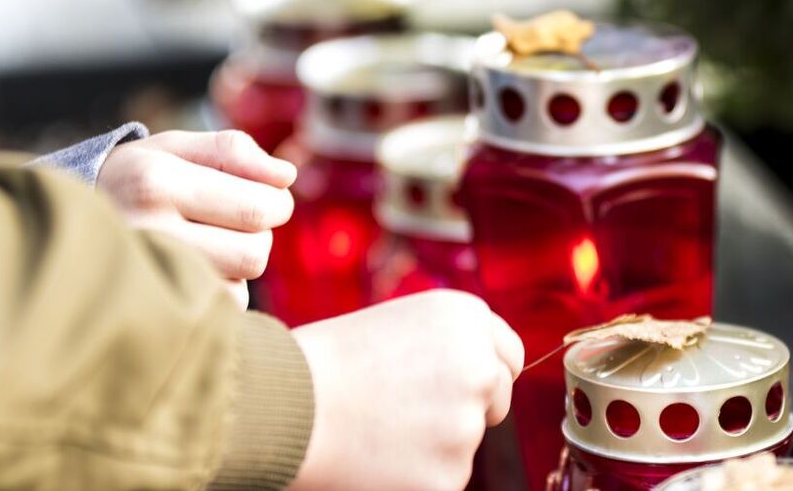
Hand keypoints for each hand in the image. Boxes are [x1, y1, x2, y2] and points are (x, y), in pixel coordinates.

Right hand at [94, 129, 295, 302]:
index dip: (277, 203)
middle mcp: (146, 232)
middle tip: (230, 222)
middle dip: (257, 236)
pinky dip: (216, 293)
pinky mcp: (148, 314)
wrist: (61, 227)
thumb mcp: (174, 148)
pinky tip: (189, 272)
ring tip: (202, 245)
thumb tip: (286, 175)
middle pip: (255, 254)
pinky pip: (218, 312)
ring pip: (239, 286)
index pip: (259, 207)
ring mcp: (143, 278)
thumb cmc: (134, 181)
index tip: (263, 197)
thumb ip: (233, 151)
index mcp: (156, 181)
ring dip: (235, 266)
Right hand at [289, 291, 524, 490]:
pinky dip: (416, 476)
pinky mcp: (449, 475)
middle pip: (496, 400)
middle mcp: (479, 367)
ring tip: (376, 428)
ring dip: (435, 443)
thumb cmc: (326, 362)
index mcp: (467, 318)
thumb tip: (481, 374)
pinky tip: (376, 457)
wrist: (283, 406)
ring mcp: (467, 425)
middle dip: (467, 410)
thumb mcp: (399, 323)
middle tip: (409, 412)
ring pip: (465, 443)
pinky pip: (443, 479)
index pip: (509, 356)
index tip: (462, 385)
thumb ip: (449, 344)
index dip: (485, 373)